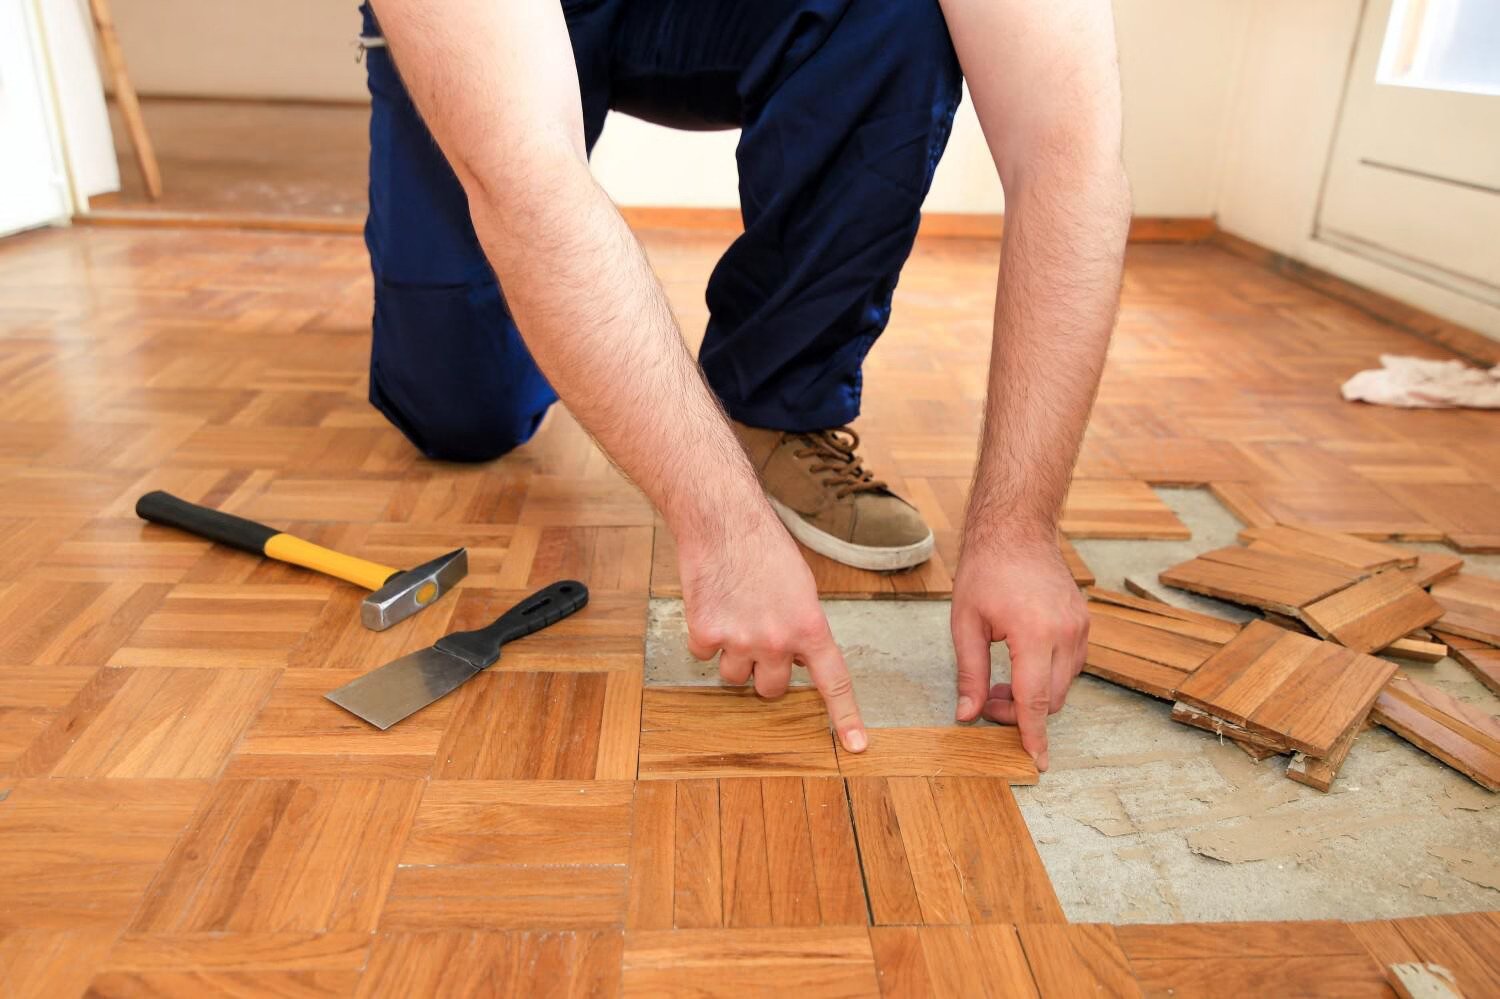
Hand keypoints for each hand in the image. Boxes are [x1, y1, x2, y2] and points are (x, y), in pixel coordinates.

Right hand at [678, 517, 866, 752]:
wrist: (723, 521)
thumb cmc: (764, 547)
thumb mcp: (801, 587)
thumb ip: (803, 627)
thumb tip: (798, 659)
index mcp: (810, 626)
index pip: (833, 681)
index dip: (845, 717)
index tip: (856, 746)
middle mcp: (777, 641)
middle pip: (770, 689)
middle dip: (765, 670)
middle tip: (758, 634)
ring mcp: (740, 640)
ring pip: (734, 677)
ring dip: (733, 655)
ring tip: (734, 613)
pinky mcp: (706, 634)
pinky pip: (706, 655)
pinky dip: (706, 636)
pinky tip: (713, 604)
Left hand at [951, 537, 1087, 770]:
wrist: (1016, 529)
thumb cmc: (985, 570)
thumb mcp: (965, 623)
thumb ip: (969, 673)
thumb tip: (966, 715)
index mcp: (1035, 634)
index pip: (1036, 700)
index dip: (1033, 735)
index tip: (1037, 763)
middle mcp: (1065, 634)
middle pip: (1051, 699)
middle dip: (1020, 712)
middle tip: (985, 701)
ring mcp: (1079, 627)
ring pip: (1063, 685)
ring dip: (1033, 694)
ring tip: (998, 681)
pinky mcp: (1082, 622)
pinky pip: (1070, 665)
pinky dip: (1046, 675)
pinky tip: (1019, 662)